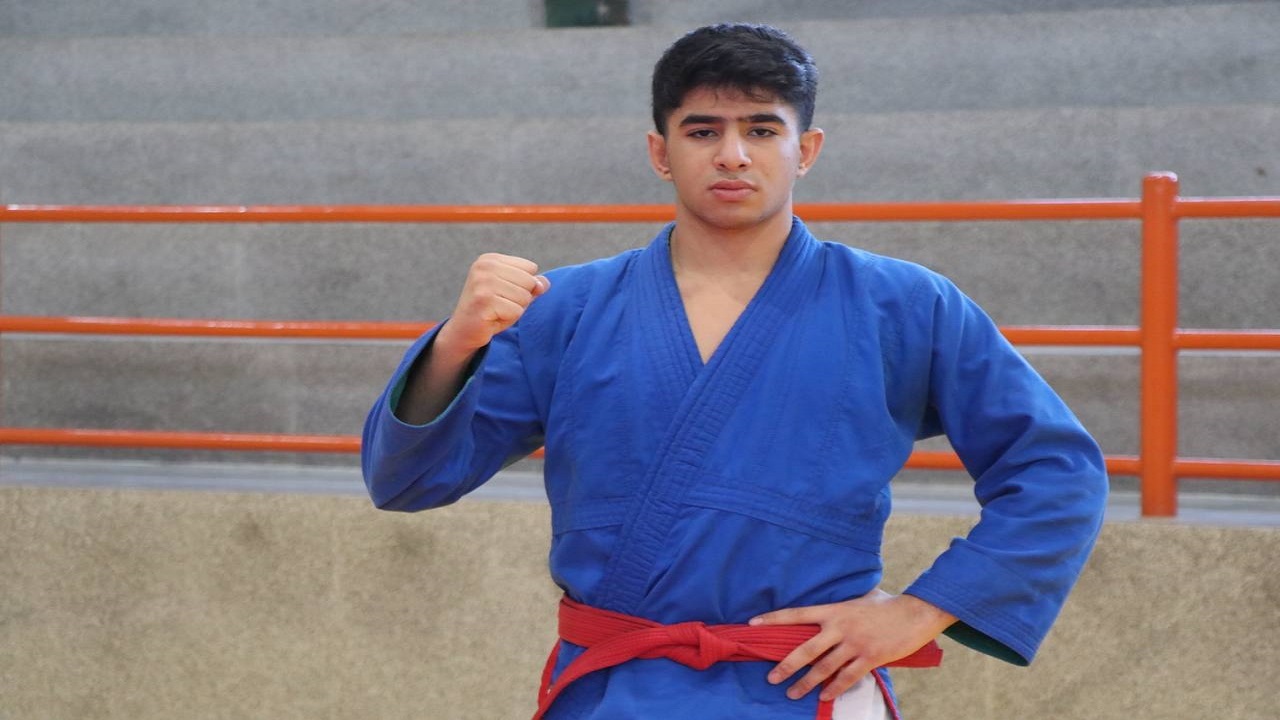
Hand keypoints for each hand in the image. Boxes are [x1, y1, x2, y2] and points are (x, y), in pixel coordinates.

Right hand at [437, 253, 549, 353]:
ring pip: (524, 297)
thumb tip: (544, 284)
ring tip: (496, 311)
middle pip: (529, 281)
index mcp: (491, 259)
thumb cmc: (491, 310)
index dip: (523, 286)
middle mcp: (485, 266)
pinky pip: (516, 311)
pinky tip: (492, 318)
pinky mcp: (484, 300)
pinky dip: (508, 318)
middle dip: (520, 299)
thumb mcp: (513, 293)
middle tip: (499, 305)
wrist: (464, 331)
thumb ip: (531, 285)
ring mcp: (483, 282)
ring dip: (514, 310)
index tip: (502, 293)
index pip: (530, 267)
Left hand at [749, 589, 953, 701]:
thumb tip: (826, 613)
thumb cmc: (886, 605)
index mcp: (834, 610)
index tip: (753, 624)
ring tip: (792, 693)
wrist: (915, 613)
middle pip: (806, 649)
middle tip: (771, 678)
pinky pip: (847, 677)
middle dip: (786, 665)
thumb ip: (840, 609)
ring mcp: (855, 644)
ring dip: (806, 683)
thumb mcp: (859, 599)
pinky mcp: (870, 657)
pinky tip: (824, 697)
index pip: (797, 614)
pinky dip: (834, 688)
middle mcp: (840, 627)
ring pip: (824, 668)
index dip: (774, 619)